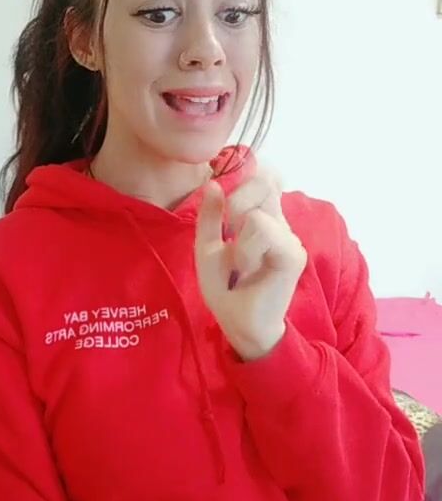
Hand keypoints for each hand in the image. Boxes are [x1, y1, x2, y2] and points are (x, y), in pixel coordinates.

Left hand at [195, 165, 306, 360]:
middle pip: (264, 179)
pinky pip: (264, 232)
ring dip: (239, 237)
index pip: (266, 176)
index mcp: (263, 217)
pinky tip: (248, 268)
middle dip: (237, 199)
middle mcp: (280, 222)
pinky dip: (247, 249)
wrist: (240, 324)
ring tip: (240, 262)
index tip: (230, 202)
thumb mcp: (208, 248)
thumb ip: (210, 217)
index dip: (249, 176)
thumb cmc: (226, 289)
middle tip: (229, 233)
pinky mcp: (293, 254)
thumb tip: (213, 184)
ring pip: (257, 212)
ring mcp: (289, 237)